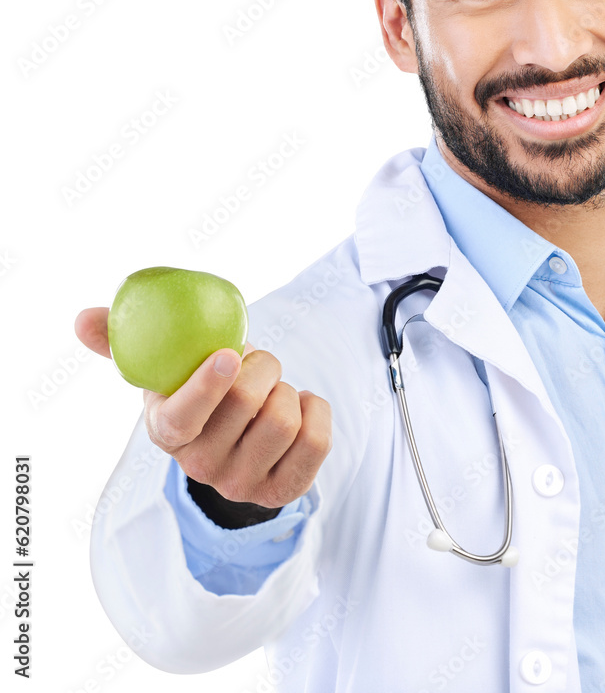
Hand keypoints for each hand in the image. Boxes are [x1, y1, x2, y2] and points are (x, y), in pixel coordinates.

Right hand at [75, 307, 331, 507]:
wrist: (239, 440)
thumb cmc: (200, 390)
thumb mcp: (163, 369)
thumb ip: (123, 341)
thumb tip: (83, 318)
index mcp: (167, 432)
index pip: (183, 418)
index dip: (206, 387)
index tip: (227, 355)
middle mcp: (202, 466)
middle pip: (248, 403)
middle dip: (263, 366)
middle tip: (255, 364)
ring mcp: (243, 483)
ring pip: (285, 421)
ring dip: (287, 389)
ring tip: (272, 391)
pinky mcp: (284, 490)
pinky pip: (317, 441)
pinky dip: (316, 409)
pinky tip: (299, 406)